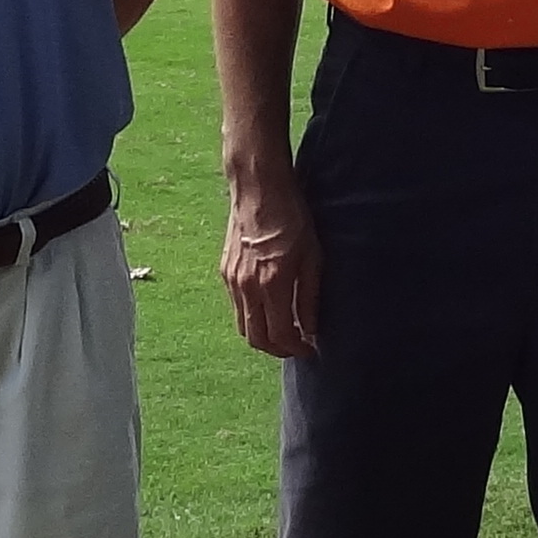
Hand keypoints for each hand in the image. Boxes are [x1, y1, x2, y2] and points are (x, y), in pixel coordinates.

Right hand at [223, 170, 324, 358]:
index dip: (296, 349)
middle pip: (256, 339)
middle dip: (278, 350)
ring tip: (284, 331)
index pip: (280, 336)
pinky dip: (251, 317)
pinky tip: (269, 308)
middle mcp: (247, 288)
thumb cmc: (292, 218)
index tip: (310, 350)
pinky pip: (236, 306)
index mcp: (271, 285)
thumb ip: (310, 297)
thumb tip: (311, 329)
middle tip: (297, 346)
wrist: (258, 188)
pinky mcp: (224, 271)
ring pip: (242, 326)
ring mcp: (232, 280)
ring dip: (262, 336)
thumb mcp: (313, 257)